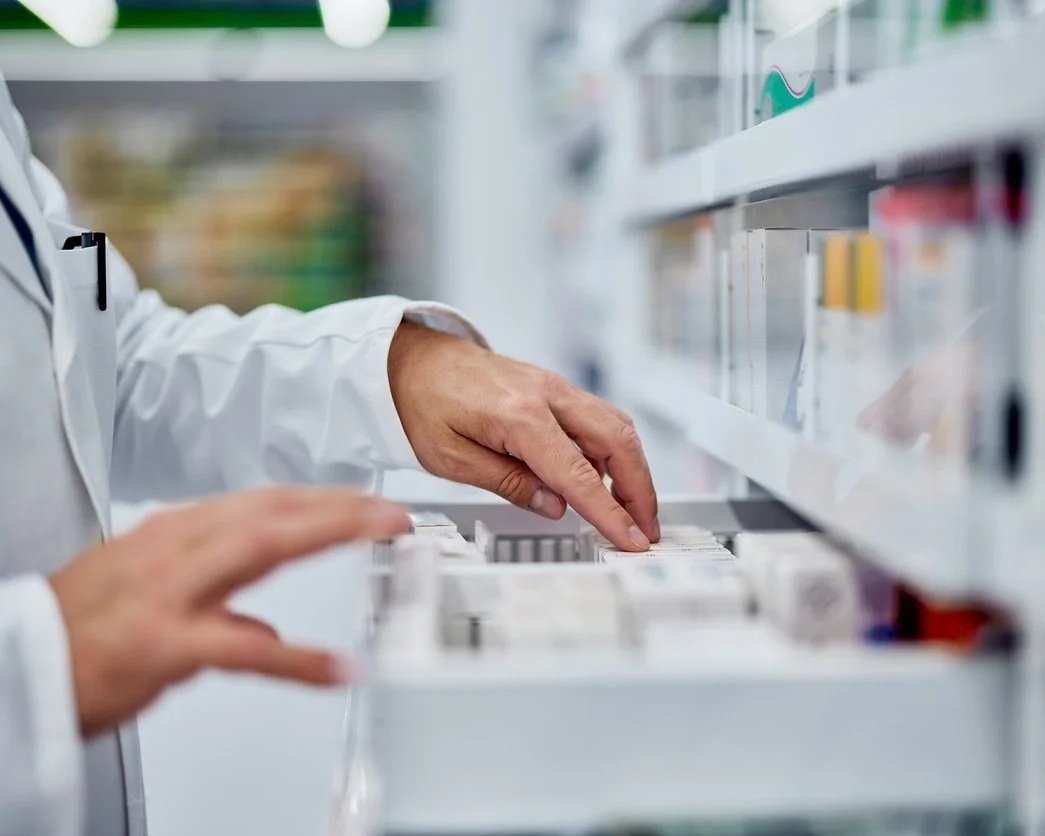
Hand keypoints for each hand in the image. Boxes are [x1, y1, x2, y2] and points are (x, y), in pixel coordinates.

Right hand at [49, 487, 408, 736]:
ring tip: (381, 533)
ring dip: (331, 533)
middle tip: (390, 509)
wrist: (16, 669)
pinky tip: (335, 667)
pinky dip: (295, 658)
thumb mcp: (146, 594)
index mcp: (173, 536)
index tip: (361, 501)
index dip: (318, 499)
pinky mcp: (162, 644)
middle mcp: (175, 549)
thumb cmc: (77, 632)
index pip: (262, 504)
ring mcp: (170, 592)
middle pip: (273, 511)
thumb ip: (212, 600)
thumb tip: (262, 632)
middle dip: (338, 505)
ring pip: (264, 546)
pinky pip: (242, 649)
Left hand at [388, 321, 658, 550]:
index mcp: (518, 414)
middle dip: (640, 490)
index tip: (629, 538)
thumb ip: (507, 482)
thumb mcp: (449, 458)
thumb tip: (554, 506)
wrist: (410, 357)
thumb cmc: (421, 401)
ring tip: (631, 511)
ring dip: (633, 470)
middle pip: (617, 441)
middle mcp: (546, 394)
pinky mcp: (554, 388)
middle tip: (644, 529)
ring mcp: (554, 387)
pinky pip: (599, 418)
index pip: (577, 472)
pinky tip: (604, 479)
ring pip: (616, 426)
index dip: (608, 511)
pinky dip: (613, 451)